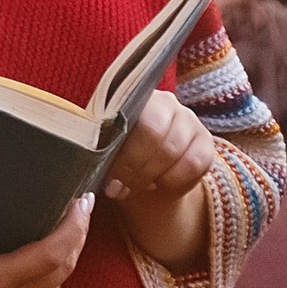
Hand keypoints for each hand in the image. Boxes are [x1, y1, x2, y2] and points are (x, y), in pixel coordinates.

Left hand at [103, 88, 215, 268]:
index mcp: (136, 98)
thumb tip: (79, 156)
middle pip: (155, 135)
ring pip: (174, 152)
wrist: (147, 179)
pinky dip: (173, 182)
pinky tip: (158, 186)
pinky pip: (194, 165)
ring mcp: (190, 121)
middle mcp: (167, 103)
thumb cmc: (119, 159)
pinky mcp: (207, 144)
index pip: (133, 117)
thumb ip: (97, 145)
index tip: (109, 180)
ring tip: (134, 189)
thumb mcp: (106, 150)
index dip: (122, 153)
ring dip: (151, 178)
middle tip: (119, 189)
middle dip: (135, 169)